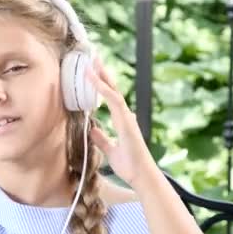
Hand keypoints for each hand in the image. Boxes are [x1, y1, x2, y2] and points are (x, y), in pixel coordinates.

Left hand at [86, 58, 157, 187]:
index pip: (110, 98)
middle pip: (112, 90)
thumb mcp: (109, 150)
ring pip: (114, 91)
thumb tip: (92, 129)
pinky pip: (114, 101)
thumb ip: (102, 139)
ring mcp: (126, 118)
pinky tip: (95, 79)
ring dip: (103, 76)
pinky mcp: (126, 122)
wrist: (141, 176)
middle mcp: (125, 116)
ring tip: (94, 61)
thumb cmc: (130, 165)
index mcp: (121, 121)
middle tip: (94, 56)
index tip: (92, 71)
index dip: (101, 84)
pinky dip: (104, 89)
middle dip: (103, 73)